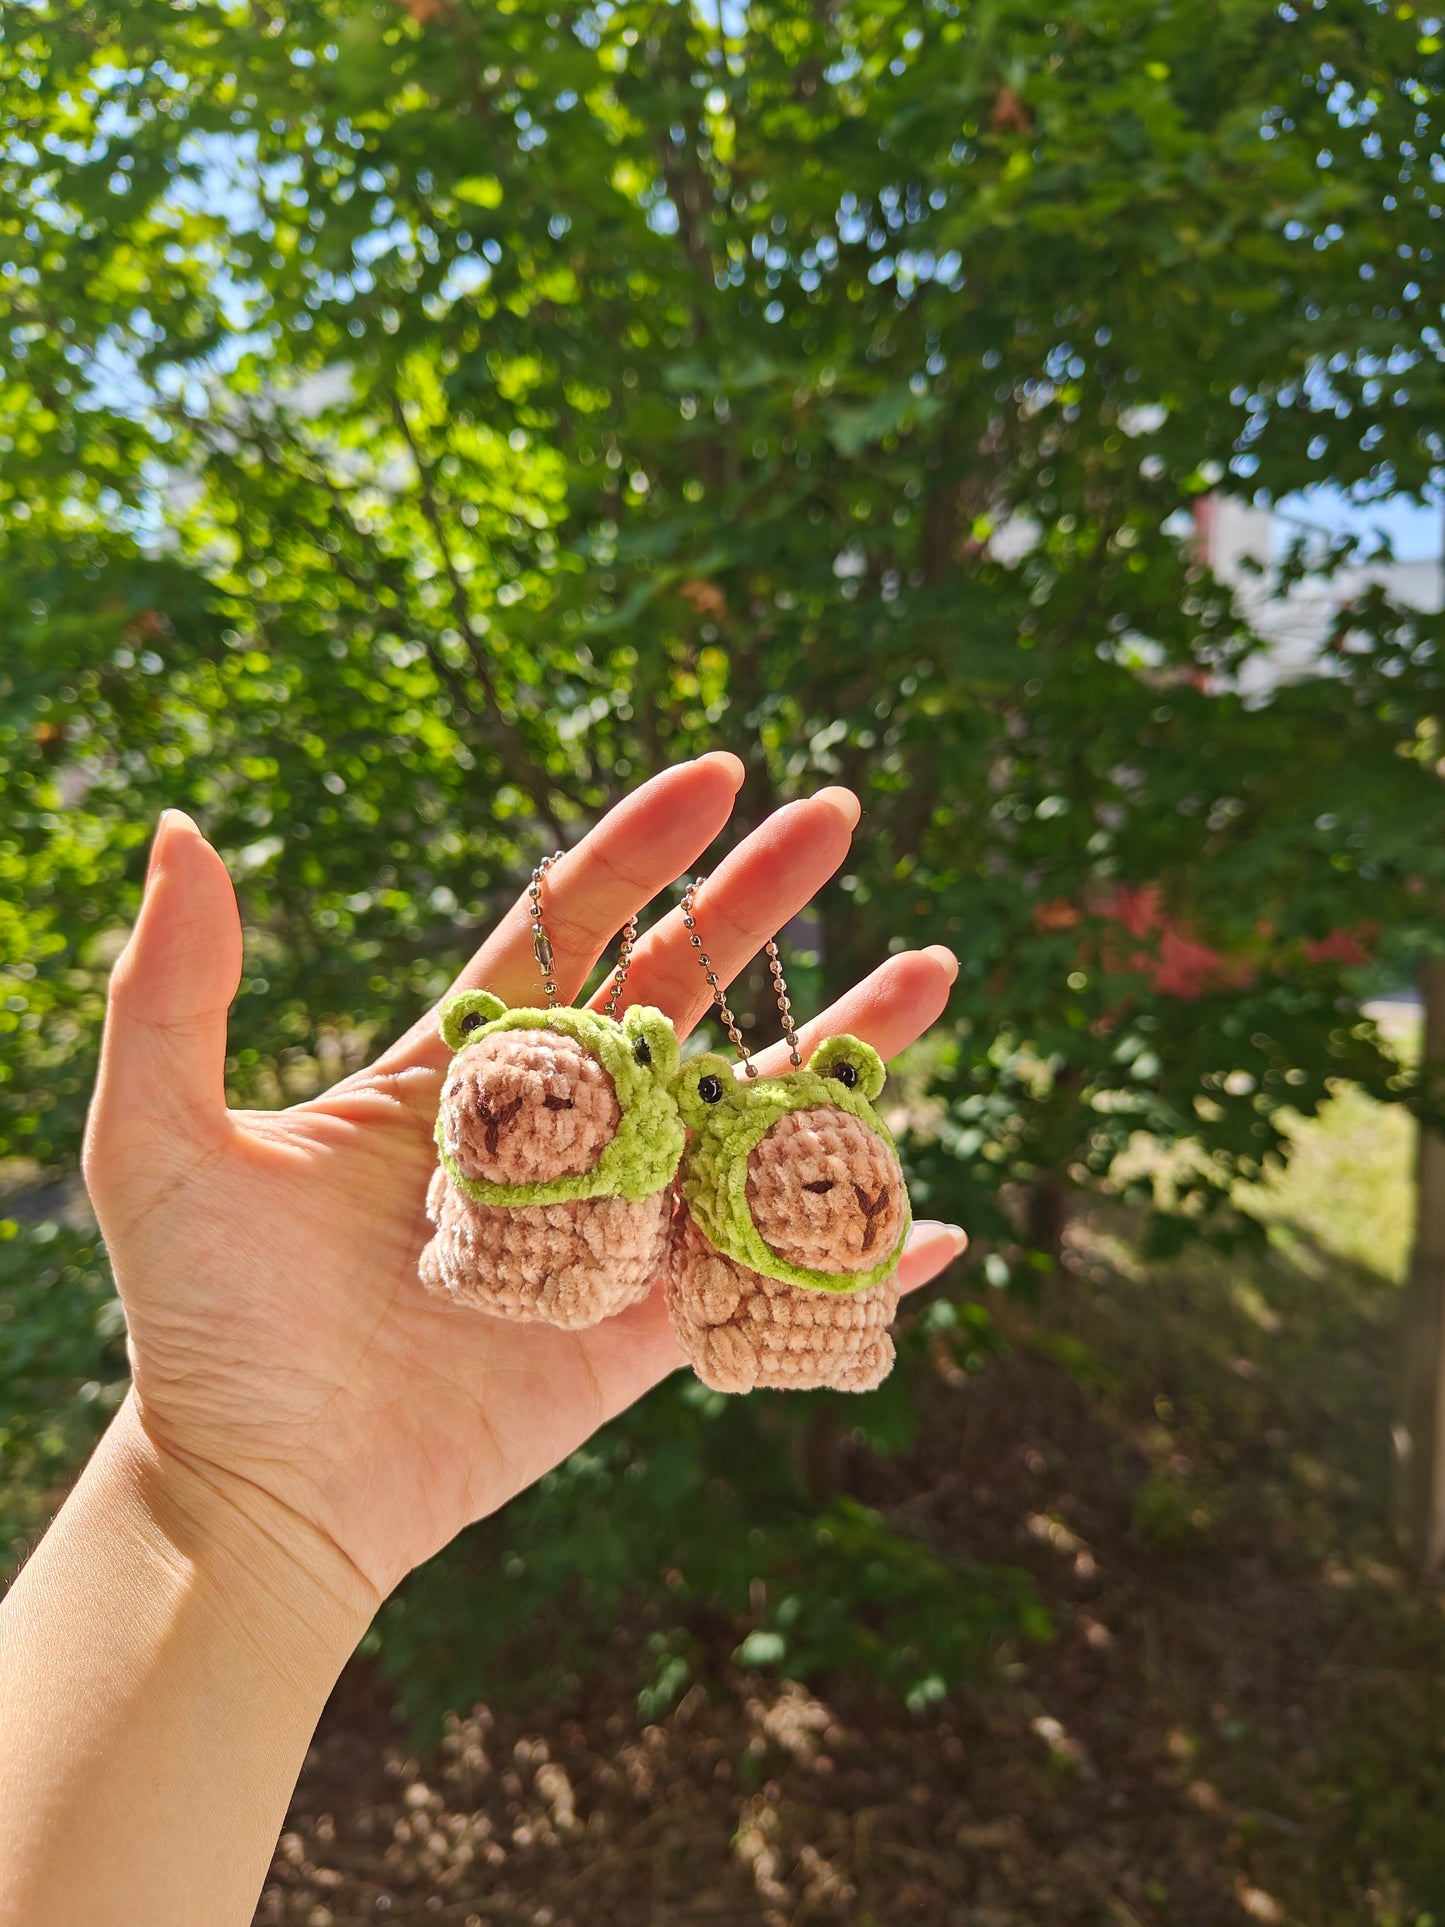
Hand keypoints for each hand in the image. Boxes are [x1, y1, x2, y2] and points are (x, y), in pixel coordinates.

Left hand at [83, 756, 963, 1610]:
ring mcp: (610, 1230)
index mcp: (463, 1072)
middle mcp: (553, 1134)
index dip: (645, 847)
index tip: (719, 775)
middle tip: (841, 817)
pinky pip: (767, 1283)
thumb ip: (175, 990)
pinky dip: (857, 1261)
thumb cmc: (207, 1324)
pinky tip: (938, 1222)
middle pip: (686, 995)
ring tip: (935, 970)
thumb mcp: (161, 1142)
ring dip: (845, 1049)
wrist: (260, 1494)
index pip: (573, 929)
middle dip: (765, 905)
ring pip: (748, 1120)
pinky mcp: (642, 1336)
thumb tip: (181, 832)